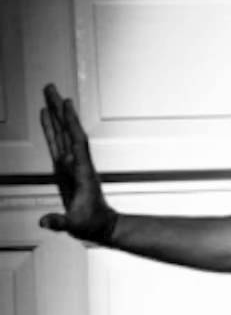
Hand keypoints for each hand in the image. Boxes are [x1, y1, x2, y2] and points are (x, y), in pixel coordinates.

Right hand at [39, 84, 116, 242]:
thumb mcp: (75, 226)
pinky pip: (56, 142)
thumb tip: (45, 222)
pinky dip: (50, 128)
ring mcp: (70, 164)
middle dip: (59, 109)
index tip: (66, 104)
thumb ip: (59, 223)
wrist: (101, 226)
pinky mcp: (64, 167)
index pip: (76, 142)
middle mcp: (77, 163)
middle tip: (50, 88)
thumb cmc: (91, 224)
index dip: (71, 123)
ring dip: (55, 114)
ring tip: (48, 95)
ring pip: (62, 133)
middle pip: (68, 131)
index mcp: (81, 172)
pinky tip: (46, 116)